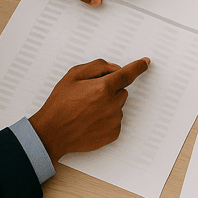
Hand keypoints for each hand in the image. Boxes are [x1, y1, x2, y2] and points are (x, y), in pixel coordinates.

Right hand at [29, 57, 149, 162]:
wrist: (52, 133)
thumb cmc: (60, 104)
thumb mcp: (73, 76)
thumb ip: (97, 67)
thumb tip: (115, 68)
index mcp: (103, 88)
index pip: (127, 74)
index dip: (138, 67)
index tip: (145, 63)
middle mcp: (112, 104)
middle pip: (121, 91)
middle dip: (110, 91)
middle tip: (90, 96)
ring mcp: (114, 121)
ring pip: (118, 106)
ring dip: (108, 105)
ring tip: (87, 111)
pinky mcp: (113, 134)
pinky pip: (116, 121)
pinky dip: (107, 120)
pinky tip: (91, 121)